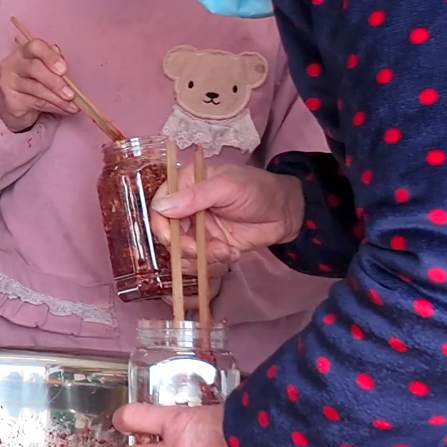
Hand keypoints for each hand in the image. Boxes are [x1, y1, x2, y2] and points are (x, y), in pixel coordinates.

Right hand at [0, 34, 78, 132]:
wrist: (16, 103)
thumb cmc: (35, 80)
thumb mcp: (46, 69)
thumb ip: (55, 65)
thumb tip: (66, 70)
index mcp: (25, 51)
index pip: (35, 47)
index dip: (50, 56)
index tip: (64, 69)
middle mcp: (13, 64)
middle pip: (34, 68)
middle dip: (55, 82)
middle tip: (70, 94)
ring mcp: (9, 82)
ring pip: (36, 89)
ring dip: (57, 99)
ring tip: (73, 106)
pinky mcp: (11, 100)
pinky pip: (35, 103)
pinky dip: (53, 107)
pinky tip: (65, 110)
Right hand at [151, 163, 304, 270]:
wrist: (287, 214)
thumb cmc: (258, 190)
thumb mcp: (228, 187)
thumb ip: (195, 196)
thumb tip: (161, 207)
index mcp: (188, 184)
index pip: (159, 205)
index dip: (162, 224)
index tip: (173, 238)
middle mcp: (188, 207)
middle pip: (168, 233)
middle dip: (184, 246)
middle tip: (204, 250)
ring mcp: (199, 228)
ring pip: (182, 251)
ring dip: (201, 257)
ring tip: (225, 251)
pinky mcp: (210, 246)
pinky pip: (199, 261)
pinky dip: (213, 262)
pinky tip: (232, 253)